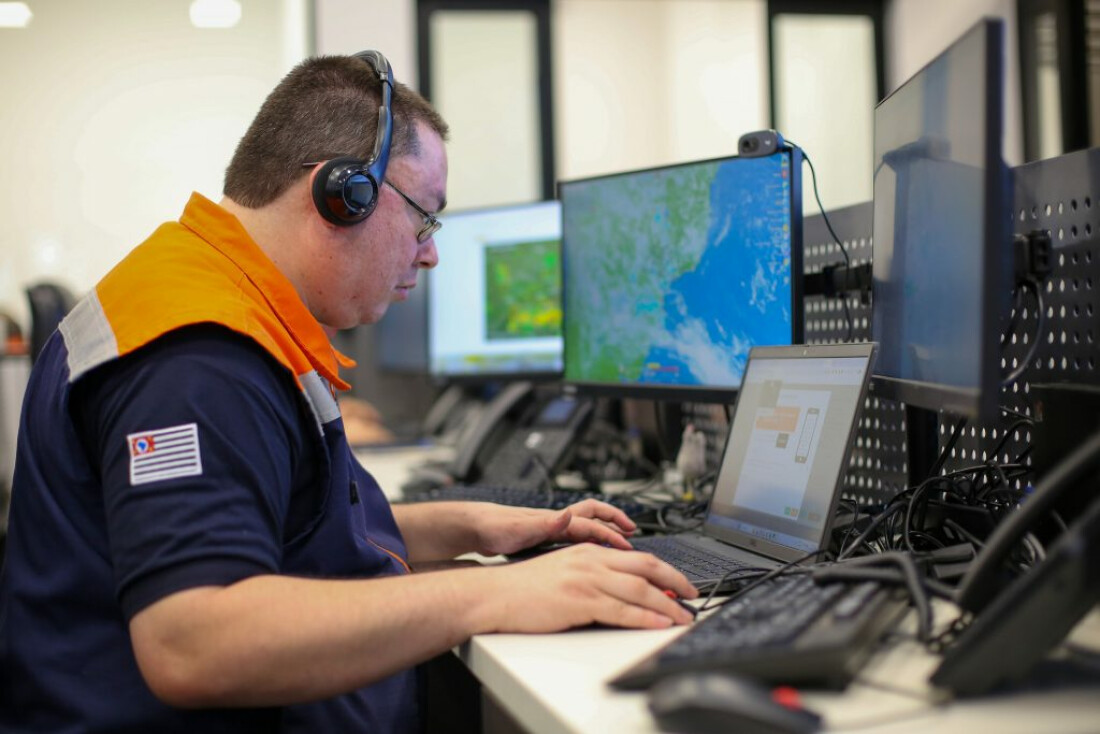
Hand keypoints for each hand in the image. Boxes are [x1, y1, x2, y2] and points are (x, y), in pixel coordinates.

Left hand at [473, 499, 636, 556]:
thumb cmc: (494, 528)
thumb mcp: (518, 529)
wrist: (476, 528)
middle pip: (594, 515)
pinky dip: (590, 539)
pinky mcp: (545, 538)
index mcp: (554, 521)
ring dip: (605, 529)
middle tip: (632, 532)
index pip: (591, 526)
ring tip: (620, 538)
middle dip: (615, 521)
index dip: (610, 536)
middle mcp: (556, 521)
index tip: (627, 547)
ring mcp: (552, 528)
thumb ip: (543, 524)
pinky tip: (593, 551)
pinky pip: (576, 535)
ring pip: (587, 524)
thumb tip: (567, 514)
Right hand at [476, 544, 697, 631]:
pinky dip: (645, 618)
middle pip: (647, 567)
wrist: (496, 594)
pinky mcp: (580, 600)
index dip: (665, 569)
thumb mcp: (565, 571)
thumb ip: (593, 575)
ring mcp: (587, 580)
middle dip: (676, 581)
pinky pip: (622, 610)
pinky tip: (659, 623)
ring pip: (639, 590)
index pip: (638, 557)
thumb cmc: (525, 588)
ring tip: (684, 616)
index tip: (680, 583)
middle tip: (693, 596)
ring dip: (668, 605)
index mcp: (589, 551)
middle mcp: (592, 560)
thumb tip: (621, 589)